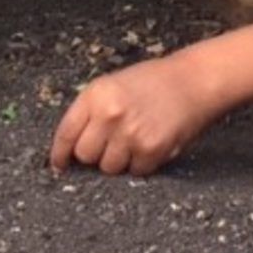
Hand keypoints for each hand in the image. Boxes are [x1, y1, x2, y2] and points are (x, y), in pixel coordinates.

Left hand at [49, 55, 217, 176]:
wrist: (193, 80)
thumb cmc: (154, 82)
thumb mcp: (113, 85)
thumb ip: (91, 111)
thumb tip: (72, 145)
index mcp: (96, 95)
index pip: (66, 133)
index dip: (60, 154)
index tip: (59, 165)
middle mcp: (109, 114)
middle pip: (85, 155)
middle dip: (94, 154)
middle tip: (111, 143)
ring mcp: (130, 133)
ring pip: (109, 167)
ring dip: (119, 161)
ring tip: (134, 139)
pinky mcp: (151, 148)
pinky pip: (135, 171)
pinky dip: (141, 163)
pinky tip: (149, 143)